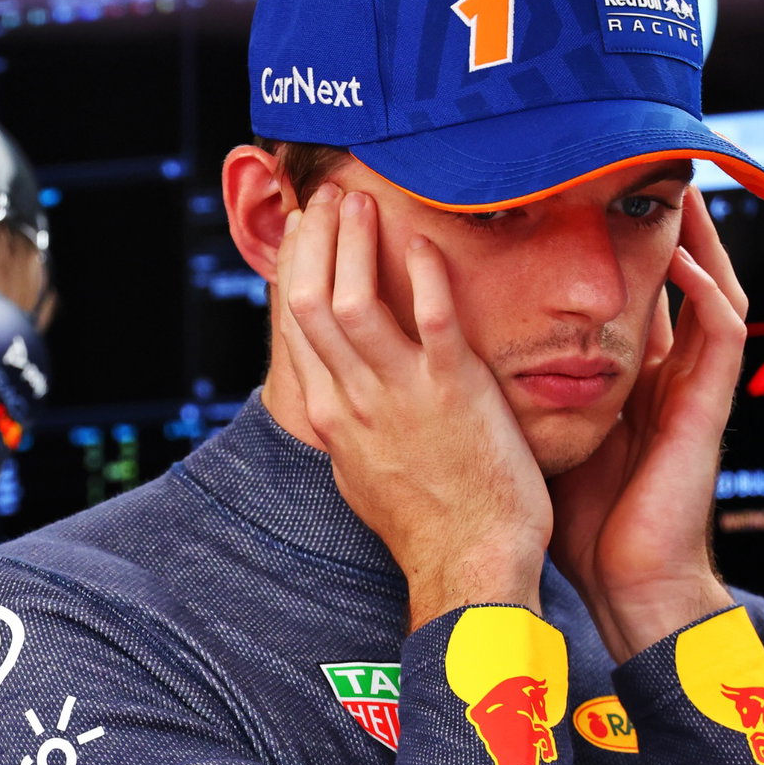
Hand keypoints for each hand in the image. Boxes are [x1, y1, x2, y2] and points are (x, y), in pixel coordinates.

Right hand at [274, 183, 552, 630]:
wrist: (468, 566)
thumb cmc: (428, 525)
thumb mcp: (362, 471)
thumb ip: (350, 422)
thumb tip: (339, 394)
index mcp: (332, 415)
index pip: (295, 325)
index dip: (295, 267)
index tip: (305, 231)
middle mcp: (353, 399)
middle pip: (310, 300)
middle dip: (315, 240)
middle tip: (330, 198)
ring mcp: (399, 394)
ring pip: (351, 299)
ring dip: (353, 242)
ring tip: (363, 201)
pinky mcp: (452, 392)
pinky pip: (429, 316)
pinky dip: (422, 273)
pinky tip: (423, 241)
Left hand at [547, 187, 739, 661]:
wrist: (617, 581)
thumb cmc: (567, 517)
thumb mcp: (529, 433)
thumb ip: (505, 390)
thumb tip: (440, 350)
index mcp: (619, 379)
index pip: (620, 295)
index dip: (605, 250)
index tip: (575, 203)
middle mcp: (659, 375)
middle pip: (669, 280)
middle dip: (658, 226)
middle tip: (633, 171)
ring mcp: (688, 389)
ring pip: (710, 291)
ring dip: (697, 240)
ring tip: (676, 191)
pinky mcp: (706, 409)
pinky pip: (722, 334)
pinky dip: (707, 292)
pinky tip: (683, 258)